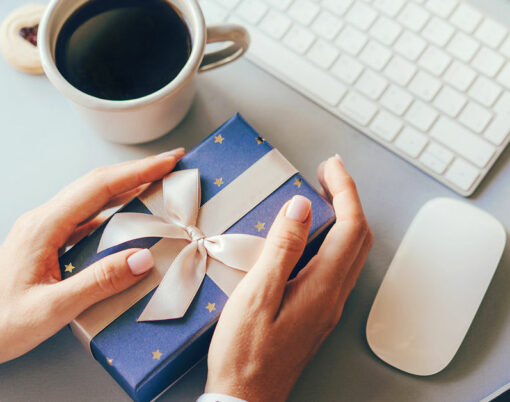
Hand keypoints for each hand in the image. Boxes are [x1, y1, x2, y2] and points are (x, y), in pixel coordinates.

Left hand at [0, 148, 184, 362]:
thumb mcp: (51, 309)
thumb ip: (98, 282)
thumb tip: (143, 257)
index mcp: (44, 227)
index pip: (99, 187)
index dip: (138, 171)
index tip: (168, 161)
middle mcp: (44, 220)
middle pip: (97, 183)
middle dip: (137, 170)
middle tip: (170, 163)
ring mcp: (45, 229)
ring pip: (93, 196)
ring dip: (127, 185)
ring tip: (157, 181)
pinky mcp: (48, 241)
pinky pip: (88, 216)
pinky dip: (115, 207)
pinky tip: (129, 213)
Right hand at [205, 156, 372, 401]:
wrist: (246, 397)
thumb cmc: (245, 353)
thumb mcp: (257, 295)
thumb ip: (282, 249)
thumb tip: (301, 207)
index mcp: (322, 287)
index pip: (350, 227)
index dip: (345, 191)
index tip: (330, 166)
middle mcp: (333, 295)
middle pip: (359, 237)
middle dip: (349, 198)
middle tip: (328, 174)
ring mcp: (328, 306)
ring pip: (351, 252)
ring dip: (344, 218)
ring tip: (323, 196)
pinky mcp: (317, 312)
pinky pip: (337, 266)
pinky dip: (333, 239)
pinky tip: (312, 235)